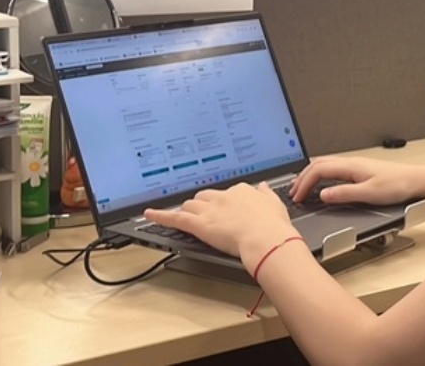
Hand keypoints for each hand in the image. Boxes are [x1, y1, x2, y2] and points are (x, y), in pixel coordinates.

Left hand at [144, 183, 296, 257]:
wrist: (266, 238)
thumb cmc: (273, 226)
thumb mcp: (274, 204)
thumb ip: (265, 194)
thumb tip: (262, 186)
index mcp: (241, 191)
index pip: (225, 193)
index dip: (221, 202)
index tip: (222, 207)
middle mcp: (223, 197)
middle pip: (204, 197)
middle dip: (200, 205)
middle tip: (202, 214)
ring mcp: (209, 210)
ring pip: (190, 206)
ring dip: (186, 211)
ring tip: (183, 216)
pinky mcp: (198, 224)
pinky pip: (175, 218)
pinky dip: (160, 216)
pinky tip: (149, 214)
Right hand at [290, 157, 424, 205]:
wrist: (417, 180)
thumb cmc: (398, 185)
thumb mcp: (369, 194)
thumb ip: (345, 194)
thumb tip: (322, 195)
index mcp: (350, 166)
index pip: (318, 170)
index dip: (304, 183)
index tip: (297, 197)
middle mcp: (351, 162)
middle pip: (319, 165)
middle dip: (302, 178)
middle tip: (293, 193)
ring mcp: (356, 165)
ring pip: (326, 165)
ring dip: (311, 175)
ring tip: (301, 187)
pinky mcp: (361, 170)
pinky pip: (334, 169)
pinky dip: (322, 176)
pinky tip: (323, 184)